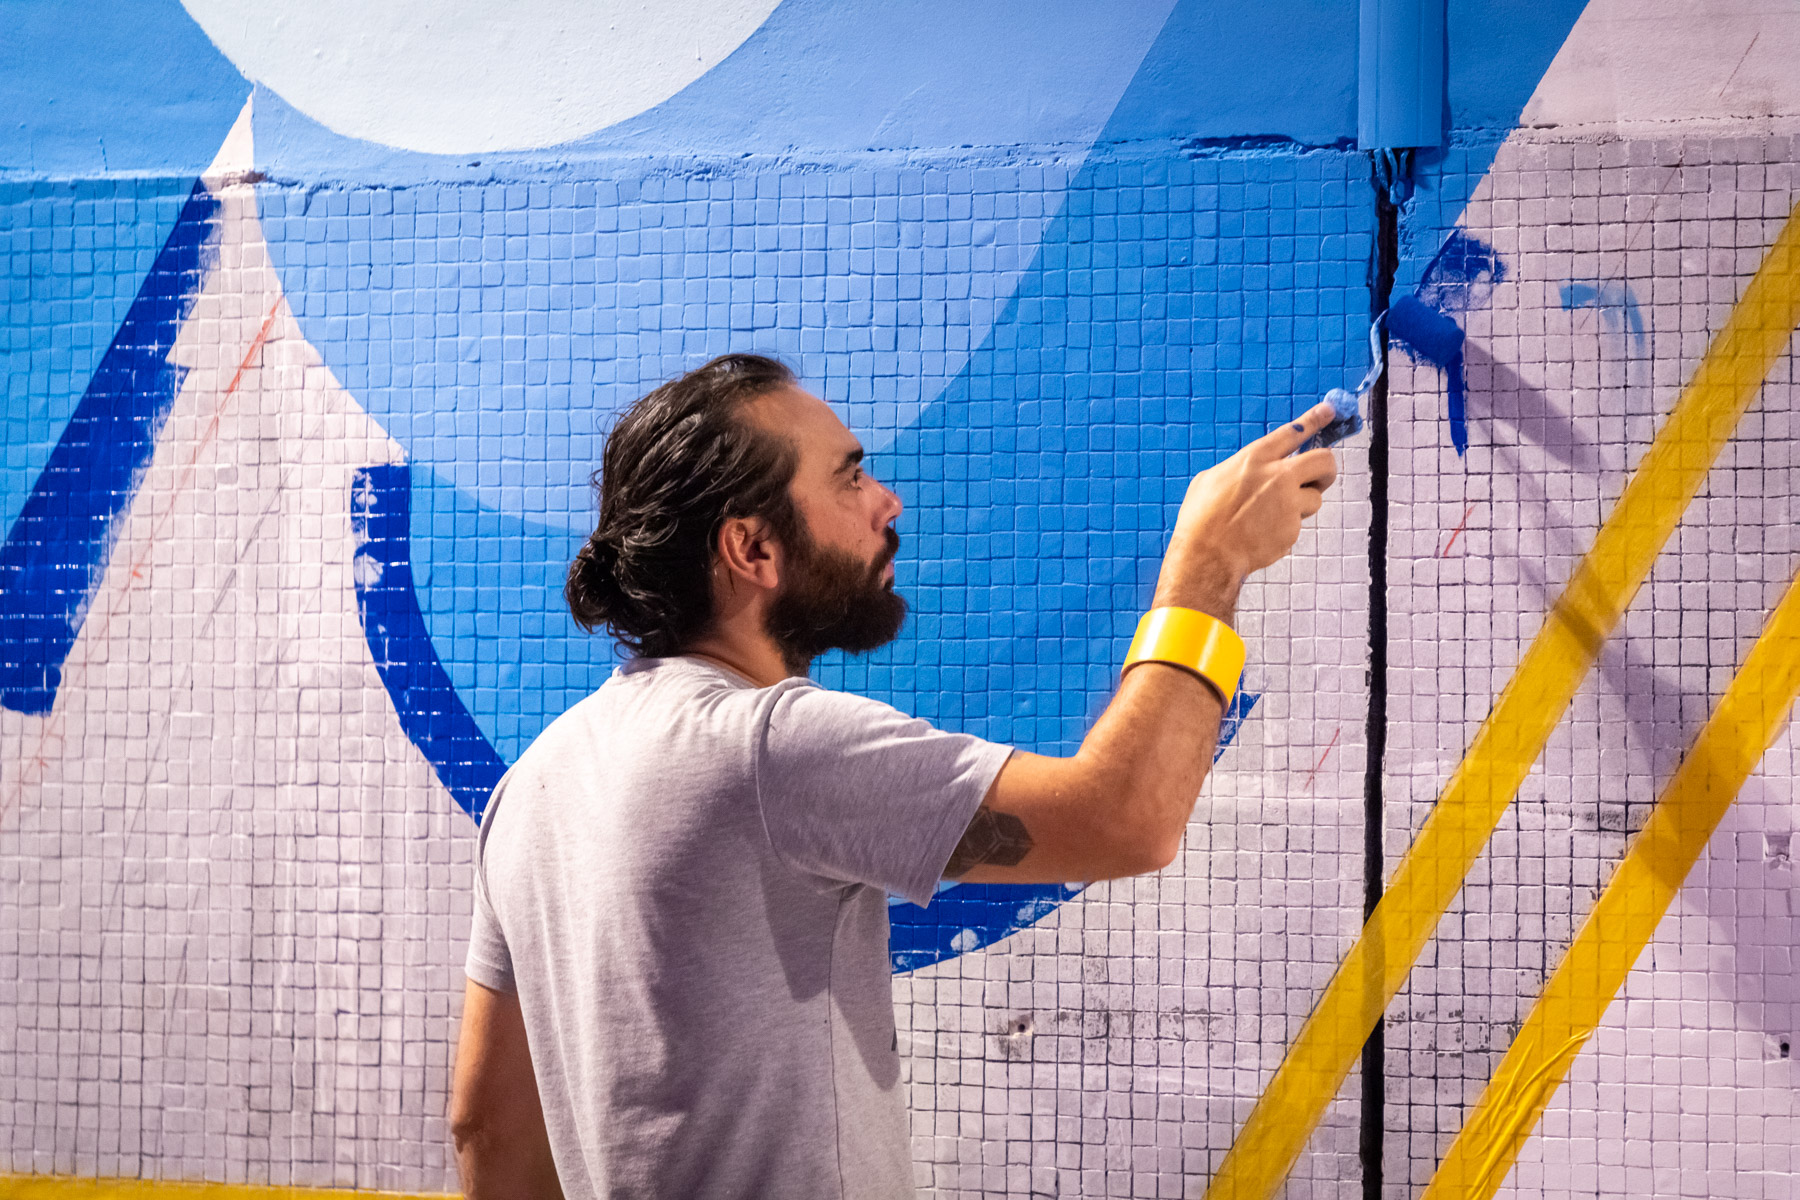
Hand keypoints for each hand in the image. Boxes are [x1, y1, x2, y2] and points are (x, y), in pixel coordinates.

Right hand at [1153, 401, 1339, 610]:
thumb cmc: (1202, 518)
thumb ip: (1240, 469)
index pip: (1294, 432)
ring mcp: (1288, 504)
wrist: (1207, 555)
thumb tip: (1251, 470)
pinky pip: (1296, 525)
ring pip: (1314, 499)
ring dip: (1300, 506)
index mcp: (1255, 458)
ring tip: (1271, 516)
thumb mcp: (1211, 479)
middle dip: (1326, 469)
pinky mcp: (1292, 529)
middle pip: (1324, 461)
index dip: (1315, 419)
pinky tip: (1261, 535)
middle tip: (1318, 479)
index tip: (1331, 411)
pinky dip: (1283, 530)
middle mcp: (1277, 476)